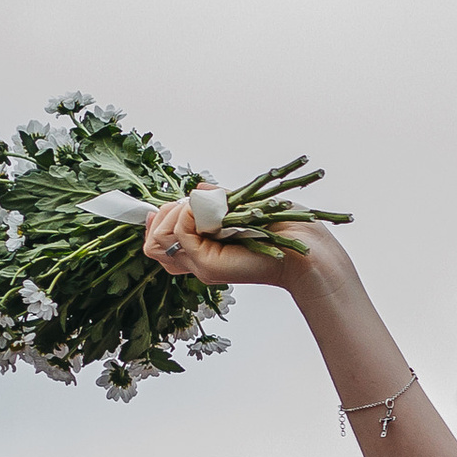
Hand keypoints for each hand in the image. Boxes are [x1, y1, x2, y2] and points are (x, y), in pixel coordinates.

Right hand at [140, 190, 337, 291]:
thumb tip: (197, 191)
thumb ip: (213, 202)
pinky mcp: (206, 264)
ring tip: (208, 208)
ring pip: (159, 239)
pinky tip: (211, 211)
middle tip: (198, 204)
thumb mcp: (239, 207)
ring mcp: (200, 265)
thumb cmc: (281, 227)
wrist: (304, 248)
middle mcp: (198, 261)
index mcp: (202, 249)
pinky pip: (178, 233)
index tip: (169, 204)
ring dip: (175, 213)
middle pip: (153, 243)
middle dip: (165, 214)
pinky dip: (188, 214)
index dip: (156, 222)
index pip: (158, 244)